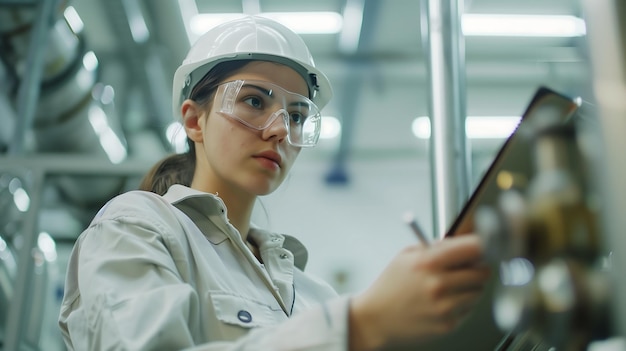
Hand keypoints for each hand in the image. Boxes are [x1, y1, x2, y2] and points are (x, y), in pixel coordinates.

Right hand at [349, 234, 490, 350]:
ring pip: (478, 292)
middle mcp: (439, 284)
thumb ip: (435, 246)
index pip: (473, 248)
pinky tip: (442, 303)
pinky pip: (468, 309)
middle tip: (466, 269)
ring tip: (449, 288)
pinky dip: (460, 305)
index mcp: (429, 262)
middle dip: (476, 269)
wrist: (375, 318)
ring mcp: (445, 306)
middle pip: (482, 272)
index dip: (482, 246)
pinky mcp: (448, 324)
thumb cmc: (390, 286)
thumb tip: (461, 243)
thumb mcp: (406, 256)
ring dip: (469, 288)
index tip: (483, 247)